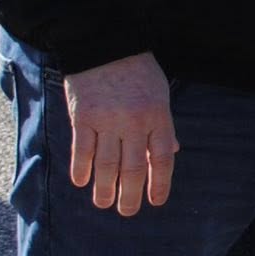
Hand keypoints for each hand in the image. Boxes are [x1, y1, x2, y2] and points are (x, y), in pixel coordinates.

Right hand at [64, 52, 177, 215]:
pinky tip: (82, 182)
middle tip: (128, 211)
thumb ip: (164, 125)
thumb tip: (172, 152)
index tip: (156, 202)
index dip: (160, 183)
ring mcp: (107, 120)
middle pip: (134, 168)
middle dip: (131, 195)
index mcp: (158, 115)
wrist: (106, 44)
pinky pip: (82, 151)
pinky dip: (81, 170)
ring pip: (106, 166)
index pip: (162, 158)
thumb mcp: (160, 93)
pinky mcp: (82, 117)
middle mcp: (134, 121)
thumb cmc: (138, 71)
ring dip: (105, 189)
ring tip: (104, 203)